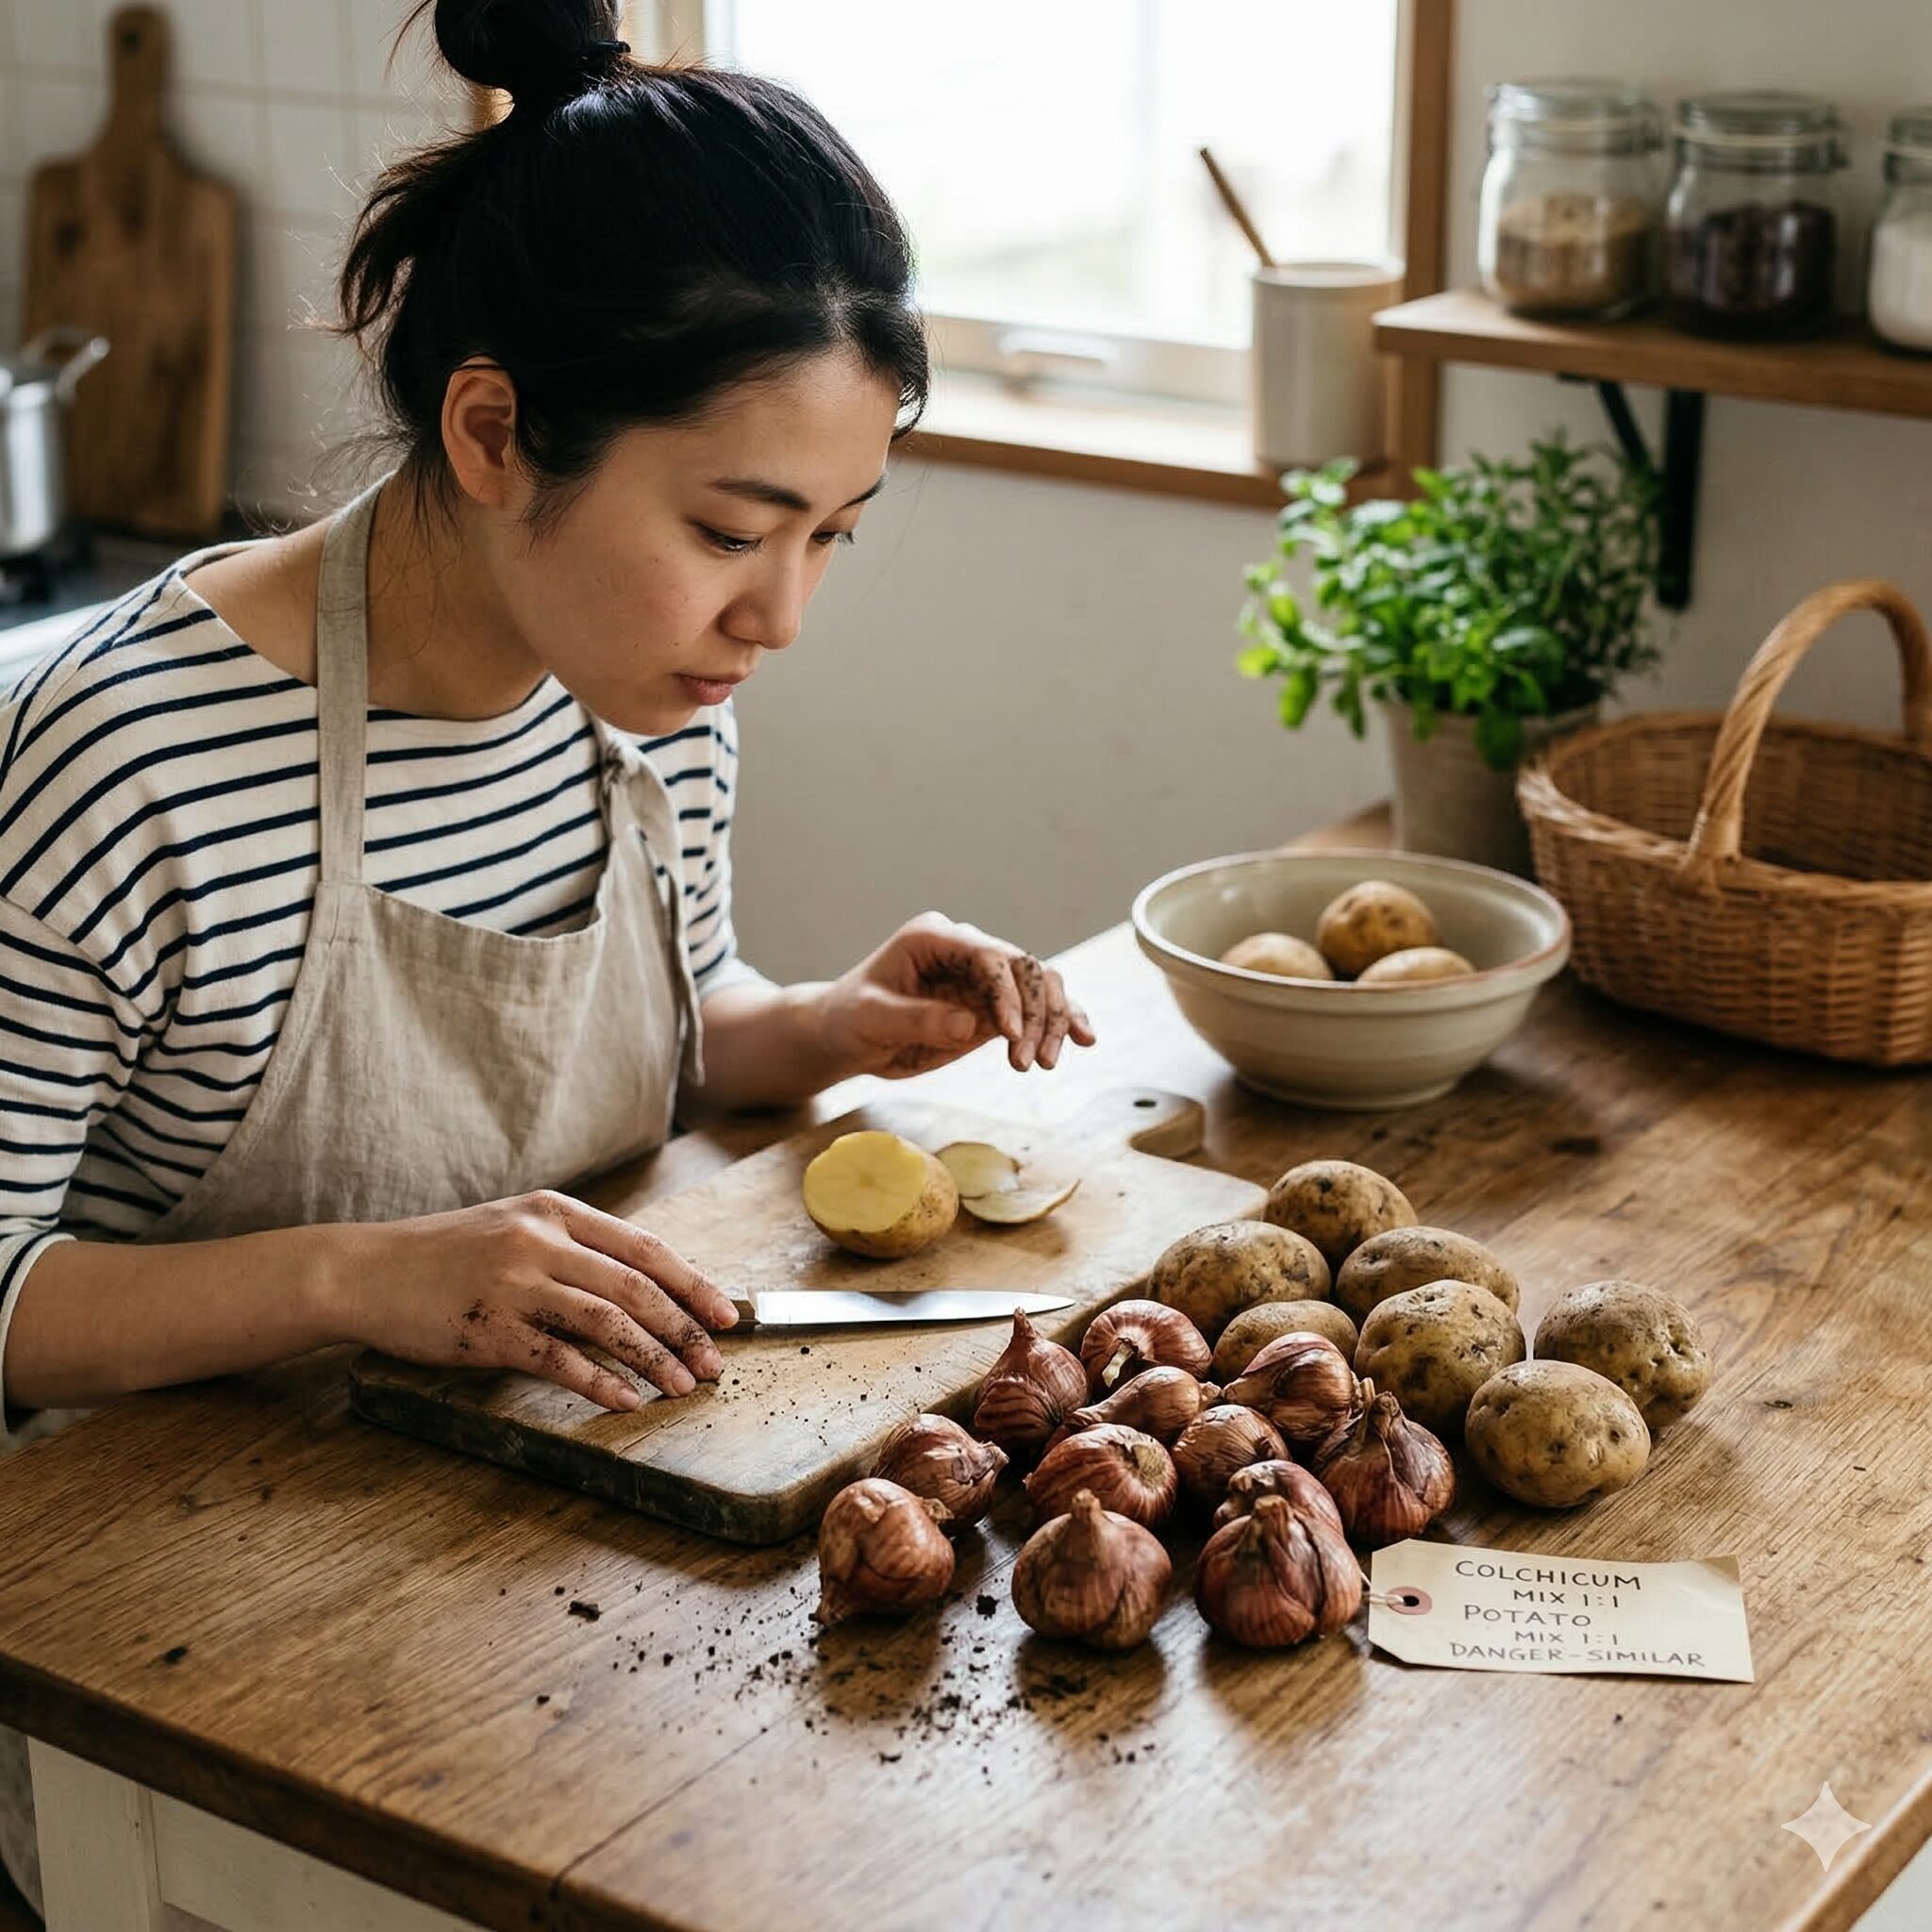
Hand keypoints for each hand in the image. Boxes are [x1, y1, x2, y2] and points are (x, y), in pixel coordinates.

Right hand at [337, 1191, 738, 1411]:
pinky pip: (560, 1360)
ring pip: (608, 1324)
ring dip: (654, 1360)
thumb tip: (642, 1287)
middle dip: (685, 1329)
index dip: (692, 1284)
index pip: (644, 1249)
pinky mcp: (489, 1329)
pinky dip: (601, 1383)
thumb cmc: (444, 1255)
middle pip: (636, 1288)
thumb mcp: (514, 1228)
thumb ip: (571, 1247)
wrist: (364, 1271)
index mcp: (555, 1212)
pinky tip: (627, 1402)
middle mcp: (541, 1241)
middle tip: (715, 1364)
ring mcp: (515, 1285)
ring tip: (683, 1387)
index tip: (726, 1315)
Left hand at [817, 911, 1097, 1080]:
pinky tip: (1083, 1041)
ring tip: (1049, 1062)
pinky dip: (1061, 1024)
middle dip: (1037, 1013)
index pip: (989, 954)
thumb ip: (918, 1018)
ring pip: (1039, 987)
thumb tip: (969, 1024)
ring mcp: (983, 980)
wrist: (845, 1038)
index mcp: (935, 937)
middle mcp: (967, 952)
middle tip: (1032, 1060)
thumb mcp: (873, 1017)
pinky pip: (1036, 1011)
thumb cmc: (849, 1018)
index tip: (1010, 1033)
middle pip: (1024, 969)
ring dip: (1055, 1021)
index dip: (1008, 991)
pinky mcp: (991, 1009)